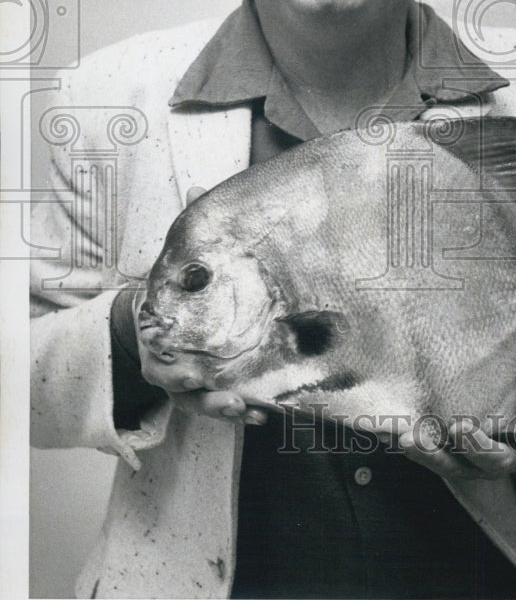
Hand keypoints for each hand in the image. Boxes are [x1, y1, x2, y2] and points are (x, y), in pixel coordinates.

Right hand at [135, 184, 268, 427]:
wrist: (174, 311)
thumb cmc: (180, 290)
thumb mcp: (183, 263)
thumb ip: (190, 237)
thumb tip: (197, 189)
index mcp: (162, 337)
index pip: (162, 361)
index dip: (177, 374)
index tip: (194, 377)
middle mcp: (175, 365)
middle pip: (187, 392)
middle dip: (211, 400)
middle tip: (235, 401)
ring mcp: (196, 381)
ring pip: (208, 404)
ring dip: (231, 410)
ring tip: (256, 411)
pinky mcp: (220, 386)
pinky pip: (230, 404)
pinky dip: (247, 409)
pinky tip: (270, 411)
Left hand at [398, 418, 515, 480]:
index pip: (505, 452)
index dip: (483, 445)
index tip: (463, 427)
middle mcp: (496, 459)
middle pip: (475, 465)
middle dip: (458, 450)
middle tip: (444, 429)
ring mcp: (470, 461)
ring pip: (449, 467)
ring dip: (428, 456)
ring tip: (408, 438)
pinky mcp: (448, 454)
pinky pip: (431, 457)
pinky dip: (413, 449)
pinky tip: (393, 433)